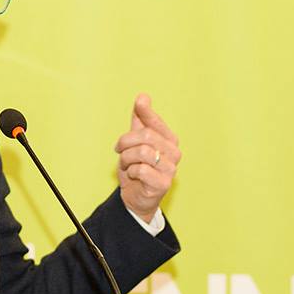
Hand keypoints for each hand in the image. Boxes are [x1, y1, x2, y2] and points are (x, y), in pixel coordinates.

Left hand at [113, 93, 179, 222]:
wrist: (136, 197)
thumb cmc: (137, 168)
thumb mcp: (135, 143)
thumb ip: (140, 121)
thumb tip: (143, 96)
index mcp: (169, 140)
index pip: (156, 122)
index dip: (146, 112)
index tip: (139, 102)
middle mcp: (174, 152)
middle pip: (146, 136)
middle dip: (125, 142)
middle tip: (118, 150)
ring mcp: (170, 168)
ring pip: (141, 152)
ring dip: (126, 159)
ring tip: (126, 165)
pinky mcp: (163, 183)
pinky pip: (140, 169)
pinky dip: (130, 172)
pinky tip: (133, 176)